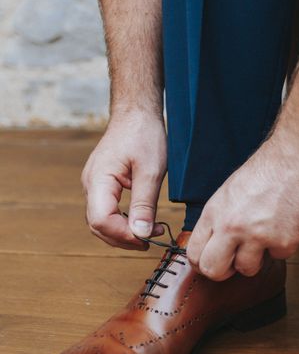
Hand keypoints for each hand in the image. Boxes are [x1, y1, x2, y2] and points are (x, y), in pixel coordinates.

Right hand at [81, 112, 166, 249]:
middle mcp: (90, 185)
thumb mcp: (151, 172)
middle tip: (152, 239)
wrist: (136, 113)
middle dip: (124, 238)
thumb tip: (141, 234)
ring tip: (150, 232)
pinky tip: (141, 222)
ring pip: (101, 221)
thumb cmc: (144, 135)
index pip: (101, 221)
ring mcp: (94, 185)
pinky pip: (106, 211)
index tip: (148, 238)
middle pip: (98, 226)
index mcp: (98, 180)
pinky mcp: (102, 185)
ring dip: (124, 233)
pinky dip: (122, 222)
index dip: (124, 235)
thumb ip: (144, 204)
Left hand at [187, 137, 298, 279]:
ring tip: (265, 235)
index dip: (203, 263)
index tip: (214, 261)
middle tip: (234, 262)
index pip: (195, 254)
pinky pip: (278, 256)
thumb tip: (214, 246)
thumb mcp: (230, 192)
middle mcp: (233, 227)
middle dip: (224, 271)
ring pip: (247, 269)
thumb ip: (219, 220)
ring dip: (256, 258)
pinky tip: (286, 223)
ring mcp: (259, 237)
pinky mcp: (285, 242)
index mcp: (215, 213)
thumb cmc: (267, 171)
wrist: (298, 158)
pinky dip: (282, 244)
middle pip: (214, 271)